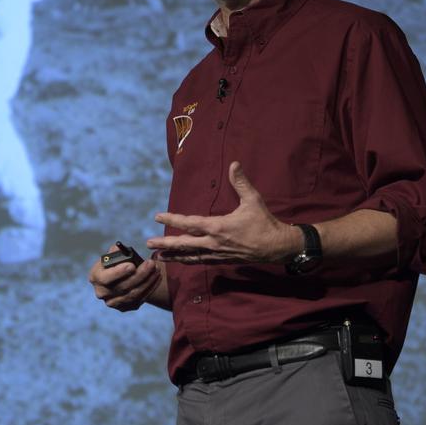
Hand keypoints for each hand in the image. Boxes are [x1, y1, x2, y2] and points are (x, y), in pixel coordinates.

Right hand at [88, 245, 162, 311]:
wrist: (118, 277)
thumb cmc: (114, 262)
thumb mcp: (112, 254)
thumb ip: (116, 252)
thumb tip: (123, 251)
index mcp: (95, 277)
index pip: (105, 278)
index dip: (118, 272)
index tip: (132, 265)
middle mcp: (102, 293)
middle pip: (123, 287)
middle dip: (140, 275)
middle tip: (151, 264)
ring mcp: (113, 302)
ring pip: (133, 294)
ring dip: (148, 281)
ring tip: (157, 269)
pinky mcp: (124, 307)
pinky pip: (140, 299)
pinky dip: (150, 288)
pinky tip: (157, 277)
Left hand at [145, 161, 301, 264]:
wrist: (277, 247)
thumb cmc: (264, 222)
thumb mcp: (253, 200)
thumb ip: (241, 182)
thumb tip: (234, 164)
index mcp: (218, 227)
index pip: (190, 223)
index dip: (173, 220)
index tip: (158, 216)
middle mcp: (214, 243)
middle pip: (184, 244)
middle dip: (165, 244)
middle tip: (148, 243)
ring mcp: (217, 254)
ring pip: (190, 256)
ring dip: (173, 256)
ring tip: (157, 257)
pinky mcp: (222, 260)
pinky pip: (200, 261)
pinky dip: (188, 261)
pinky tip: (180, 260)